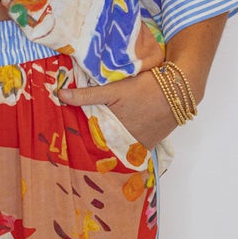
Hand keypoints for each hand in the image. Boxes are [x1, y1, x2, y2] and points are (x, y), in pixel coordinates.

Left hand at [56, 69, 177, 149]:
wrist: (177, 91)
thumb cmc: (144, 88)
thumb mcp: (113, 90)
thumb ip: (86, 95)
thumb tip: (60, 95)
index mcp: (114, 133)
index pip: (92, 143)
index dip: (80, 142)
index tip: (69, 143)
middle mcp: (126, 144)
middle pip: (105, 148)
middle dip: (93, 146)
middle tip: (77, 146)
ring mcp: (139, 146)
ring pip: (118, 149)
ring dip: (109, 146)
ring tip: (94, 143)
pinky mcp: (149, 145)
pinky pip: (131, 150)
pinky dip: (123, 146)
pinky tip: (114, 141)